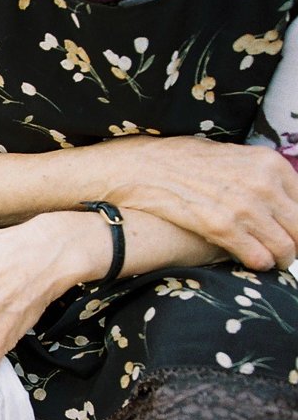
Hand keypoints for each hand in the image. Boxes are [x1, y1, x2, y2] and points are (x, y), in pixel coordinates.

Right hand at [107, 136, 297, 270]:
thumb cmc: (176, 160)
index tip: (290, 232)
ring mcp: (244, 205)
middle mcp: (263, 182)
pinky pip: (258, 256)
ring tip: (270, 261)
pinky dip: (259, 264)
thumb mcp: (227, 156)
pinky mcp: (221, 226)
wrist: (137, 166)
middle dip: (295, 243)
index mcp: (269, 163)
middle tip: (283, 251)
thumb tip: (273, 196)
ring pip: (285, 247)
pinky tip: (251, 262)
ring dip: (280, 259)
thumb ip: (254, 174)